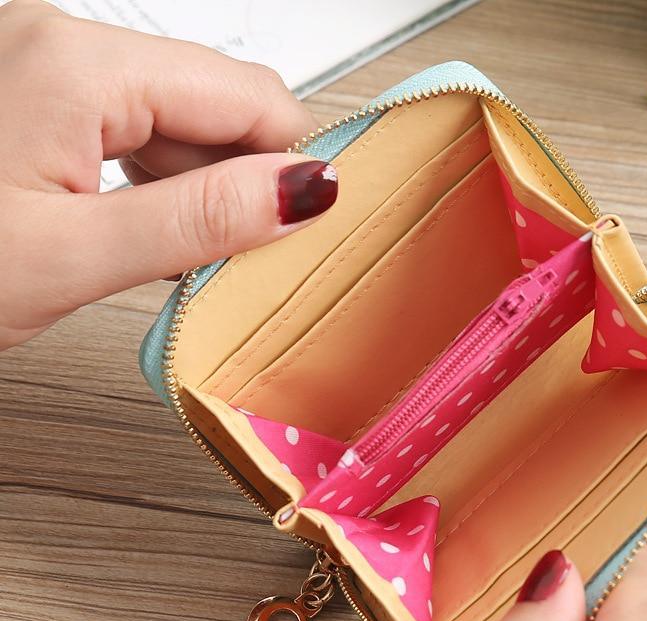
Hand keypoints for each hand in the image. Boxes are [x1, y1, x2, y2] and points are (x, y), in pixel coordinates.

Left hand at [0, 0, 336, 349]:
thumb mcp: (70, 258)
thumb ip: (197, 220)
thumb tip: (304, 192)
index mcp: (75, 62)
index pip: (249, 94)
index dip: (295, 162)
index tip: (315, 225)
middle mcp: (59, 39)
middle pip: (217, 100)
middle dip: (248, 178)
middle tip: (247, 258)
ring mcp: (44, 63)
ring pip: (180, 117)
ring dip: (205, 186)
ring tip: (191, 257)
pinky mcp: (34, 94)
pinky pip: (134, 128)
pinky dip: (161, 181)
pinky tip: (152, 231)